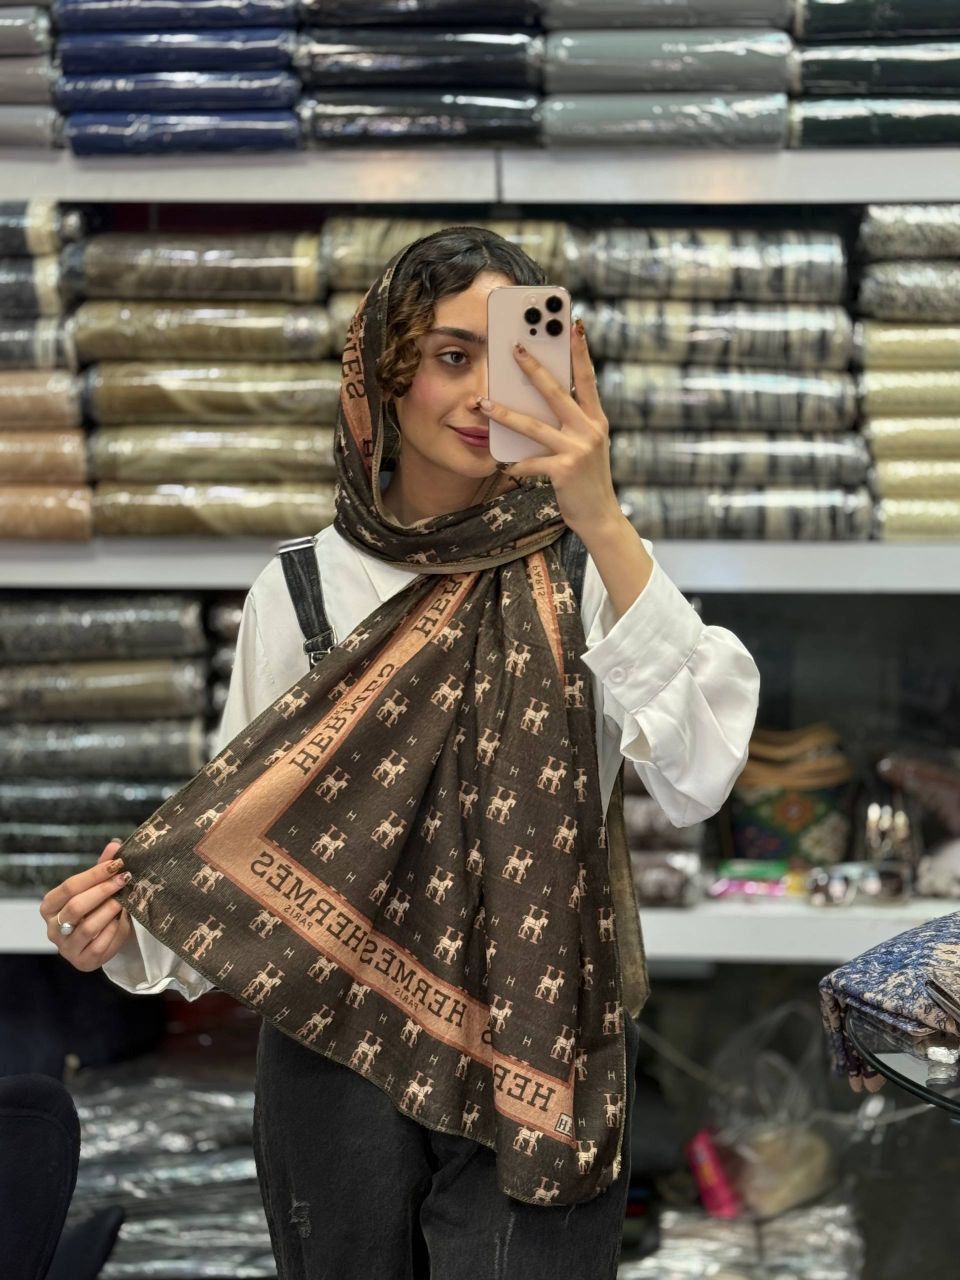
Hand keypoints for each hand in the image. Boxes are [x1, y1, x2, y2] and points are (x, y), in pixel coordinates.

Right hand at [39, 839, 132, 971]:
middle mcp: (52, 928)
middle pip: (77, 906)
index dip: (95, 874)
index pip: (70, 886)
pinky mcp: (81, 961)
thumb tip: (115, 843)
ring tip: (125, 900)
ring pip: (88, 927)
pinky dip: (114, 931)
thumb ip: (102, 867)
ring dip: (109, 911)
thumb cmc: (95, 908)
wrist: (101, 940)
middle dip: (103, 890)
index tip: (117, 864)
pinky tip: (123, 920)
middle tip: (125, 879)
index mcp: (50, 906)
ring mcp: (65, 948)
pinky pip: (99, 945)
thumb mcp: (96, 887)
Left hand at [479, 318, 621, 537]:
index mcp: (596, 420)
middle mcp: (590, 430)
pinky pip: (530, 461)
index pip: (587, 378)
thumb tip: (541, 403)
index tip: (573, 325)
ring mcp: (578, 449)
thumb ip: (571, 424)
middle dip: (533, 368)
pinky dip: (515, 463)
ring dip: (504, 414)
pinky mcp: (564, 470)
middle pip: (556, 392)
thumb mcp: (586, 446)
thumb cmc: (587, 480)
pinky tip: (504, 465)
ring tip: (483, 404)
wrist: (601, 517)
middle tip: (514, 349)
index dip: (581, 351)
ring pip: (534, 425)